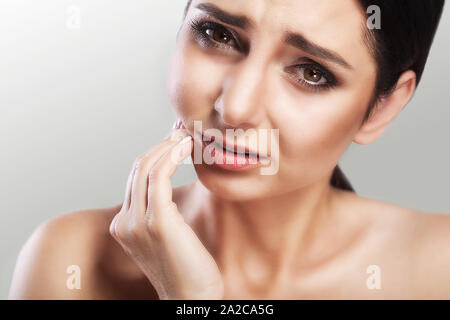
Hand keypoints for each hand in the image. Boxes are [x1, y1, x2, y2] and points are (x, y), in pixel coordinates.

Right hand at [109, 120, 223, 299]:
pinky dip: (171, 157)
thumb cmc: (187, 266)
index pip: (135, 177)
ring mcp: (137, 223)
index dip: (156, 153)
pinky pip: (159, 178)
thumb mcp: (169, 234)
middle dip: (161, 144)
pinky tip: (186, 148)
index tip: (175, 139)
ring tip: (188, 136)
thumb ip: (162, 210)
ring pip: (146, 169)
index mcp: (124, 224)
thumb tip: (170, 181)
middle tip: (183, 130)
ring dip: (168, 146)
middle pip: (137, 168)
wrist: (192, 297)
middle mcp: (124, 222)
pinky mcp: (156, 223)